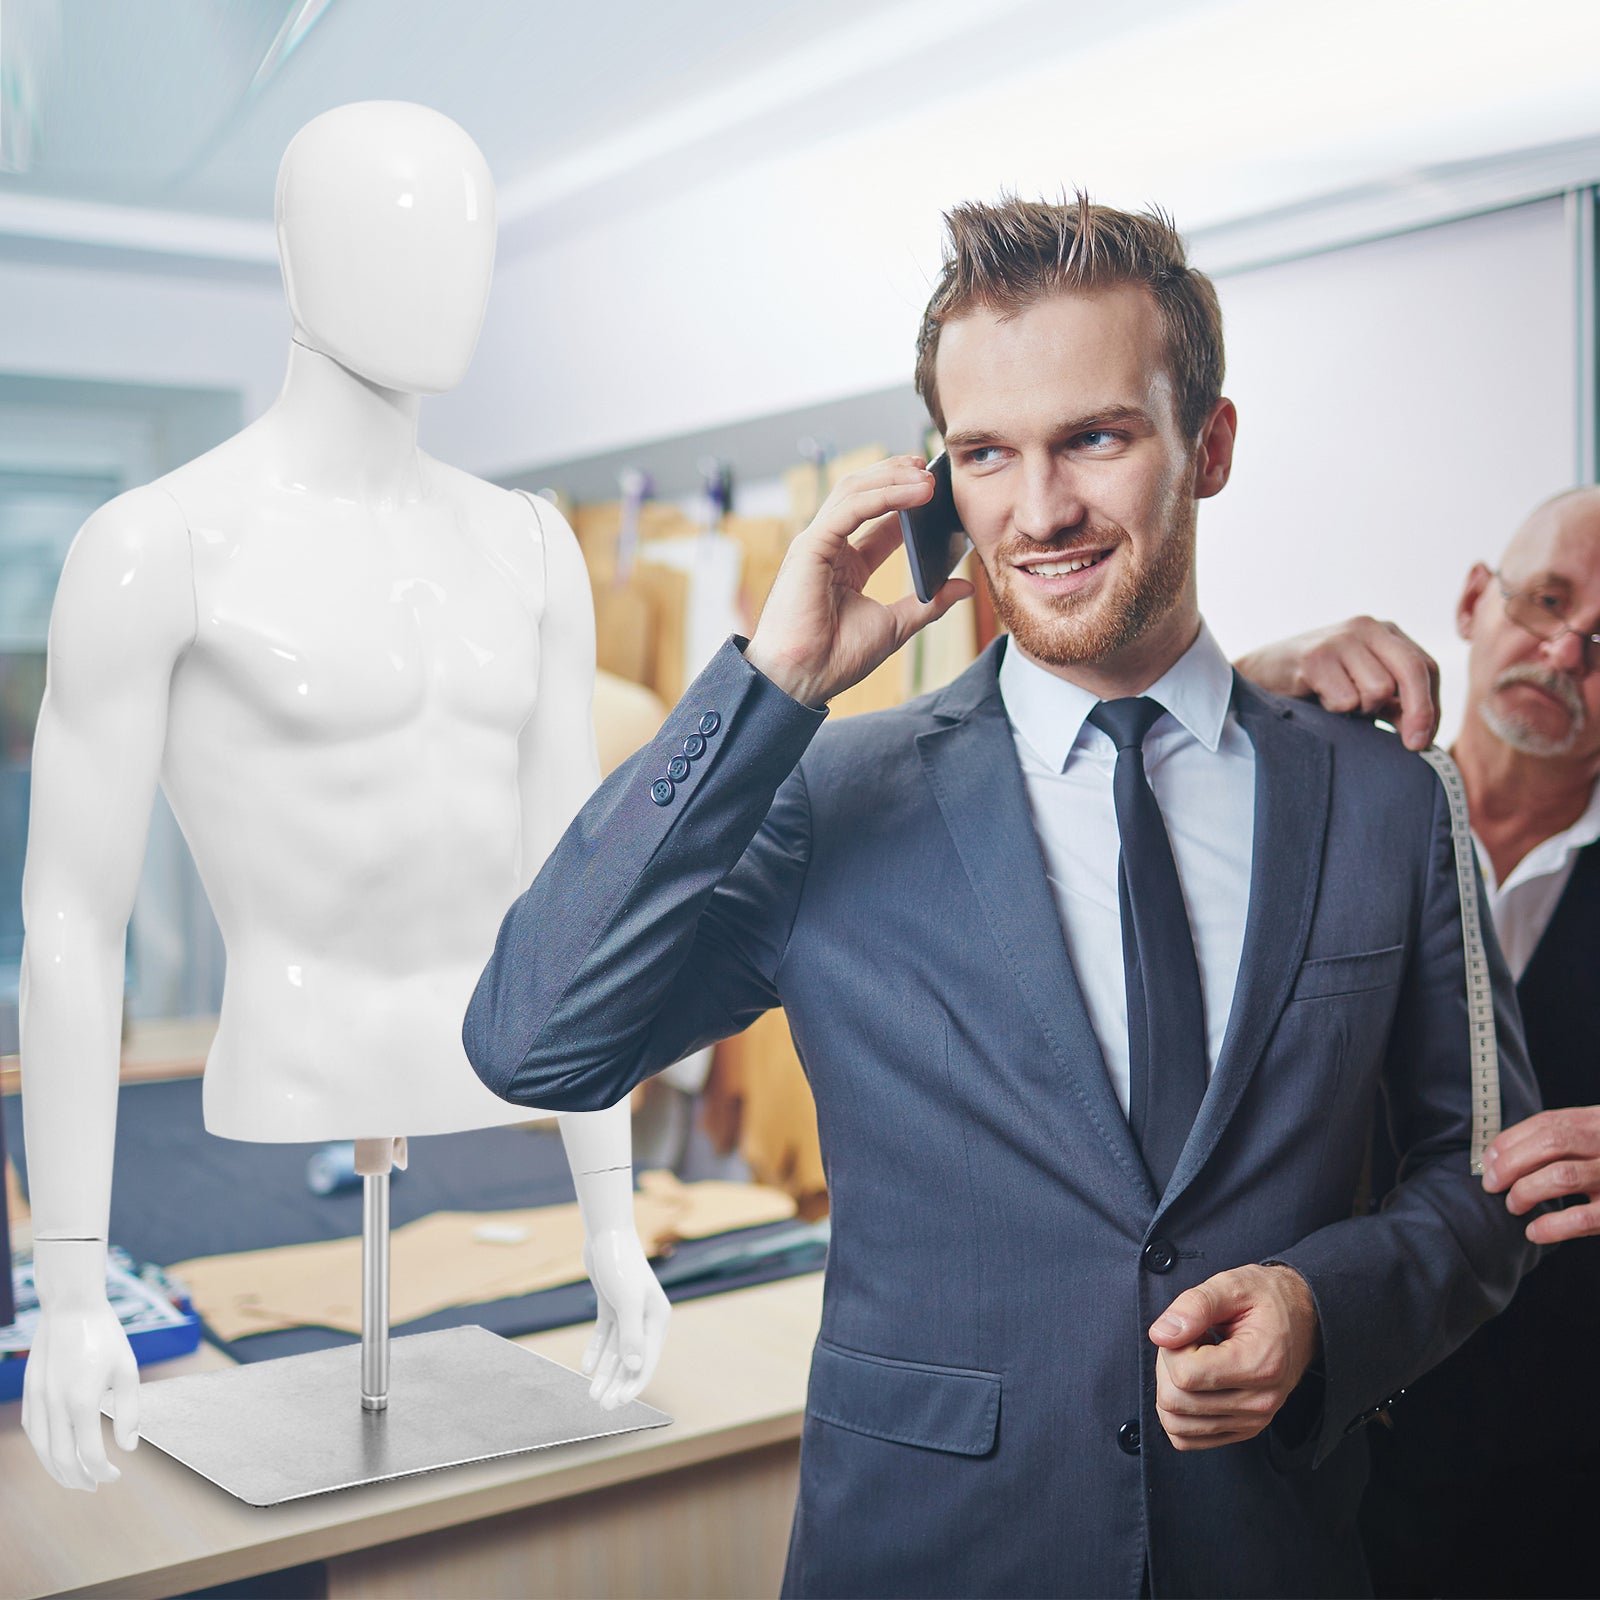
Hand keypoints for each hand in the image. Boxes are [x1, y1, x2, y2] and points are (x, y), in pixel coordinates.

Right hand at [22, 1298, 140, 1490]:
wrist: (71, 1308)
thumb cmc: (105, 1336)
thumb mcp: (127, 1370)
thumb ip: (129, 1411)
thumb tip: (129, 1447)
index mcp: (83, 1401)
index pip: (90, 1454)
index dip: (103, 1472)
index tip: (116, 1474)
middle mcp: (55, 1406)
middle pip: (62, 1460)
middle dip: (79, 1479)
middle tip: (94, 1486)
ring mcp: (38, 1400)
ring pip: (42, 1450)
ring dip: (57, 1470)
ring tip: (75, 1478)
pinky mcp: (29, 1393)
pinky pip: (32, 1431)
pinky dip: (43, 1450)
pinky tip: (56, 1453)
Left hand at [581, 1227, 670, 1408]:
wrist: (606, 1234)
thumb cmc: (620, 1265)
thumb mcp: (627, 1302)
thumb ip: (632, 1336)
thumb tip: (635, 1368)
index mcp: (656, 1320)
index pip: (646, 1360)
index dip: (633, 1384)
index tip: (619, 1403)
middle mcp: (644, 1319)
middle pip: (631, 1360)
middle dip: (617, 1384)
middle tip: (602, 1406)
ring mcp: (627, 1312)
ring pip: (617, 1351)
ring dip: (605, 1373)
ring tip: (592, 1394)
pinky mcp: (611, 1305)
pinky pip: (605, 1335)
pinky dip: (597, 1351)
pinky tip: (586, 1368)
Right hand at [745, 454, 973, 706]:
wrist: (803, 680)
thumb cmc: (836, 658)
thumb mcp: (896, 625)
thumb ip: (928, 603)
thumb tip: (963, 587)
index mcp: (845, 564)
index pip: (877, 519)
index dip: (906, 499)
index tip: (938, 490)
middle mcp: (829, 548)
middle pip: (863, 494)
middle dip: (896, 475)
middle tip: (931, 467)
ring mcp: (817, 543)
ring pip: (855, 492)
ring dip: (893, 478)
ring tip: (928, 475)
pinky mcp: (811, 546)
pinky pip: (851, 508)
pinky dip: (884, 495)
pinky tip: (914, 492)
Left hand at [1148, 1264, 1319, 1450]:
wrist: (1304, 1318)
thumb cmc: (1267, 1299)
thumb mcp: (1232, 1285)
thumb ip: (1194, 1306)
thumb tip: (1160, 1335)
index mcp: (1259, 1365)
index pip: (1185, 1375)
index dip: (1172, 1347)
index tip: (1190, 1329)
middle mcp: (1259, 1402)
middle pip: (1176, 1403)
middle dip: (1168, 1366)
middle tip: (1190, 1341)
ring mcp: (1253, 1420)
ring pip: (1177, 1425)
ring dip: (1172, 1389)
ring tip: (1195, 1360)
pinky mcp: (1243, 1429)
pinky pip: (1189, 1438)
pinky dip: (1179, 1412)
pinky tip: (1196, 1382)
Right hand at [1233, 617, 1439, 750]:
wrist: (1258, 675)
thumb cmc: (1315, 685)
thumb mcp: (1362, 689)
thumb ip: (1394, 704)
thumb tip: (1423, 736)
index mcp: (1384, 633)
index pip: (1425, 667)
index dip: (1430, 706)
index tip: (1424, 740)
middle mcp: (1367, 628)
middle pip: (1412, 671)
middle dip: (1418, 712)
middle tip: (1413, 745)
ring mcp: (1340, 639)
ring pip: (1379, 689)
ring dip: (1361, 709)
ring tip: (1338, 703)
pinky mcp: (1315, 657)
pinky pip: (1346, 699)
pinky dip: (1335, 710)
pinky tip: (1318, 700)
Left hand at [1483, 1107, 1599, 1242]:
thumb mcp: (1598, 1137)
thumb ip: (1566, 1138)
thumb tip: (1500, 1155)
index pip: (1548, 1122)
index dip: (1511, 1140)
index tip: (1489, 1159)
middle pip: (1551, 1143)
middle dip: (1511, 1163)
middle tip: (1492, 1184)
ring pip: (1563, 1175)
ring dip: (1527, 1190)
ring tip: (1514, 1204)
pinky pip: (1584, 1217)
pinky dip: (1553, 1225)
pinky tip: (1535, 1231)